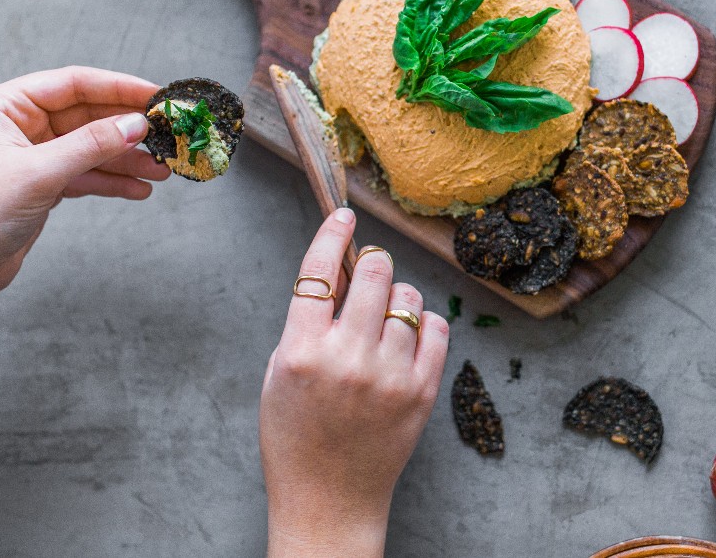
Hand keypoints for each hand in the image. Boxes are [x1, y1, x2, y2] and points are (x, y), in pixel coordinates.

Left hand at [0, 66, 167, 302]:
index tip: (157, 96)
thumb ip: (90, 145)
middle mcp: (21, 125)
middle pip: (89, 115)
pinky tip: (138, 189)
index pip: (73, 84)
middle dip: (128, 129)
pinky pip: (89, 174)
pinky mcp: (45, 184)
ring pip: (93, 147)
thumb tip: (137, 124)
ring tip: (161, 170)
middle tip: (167, 136)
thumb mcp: (38, 173)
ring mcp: (35, 155)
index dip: (118, 87)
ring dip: (128, 159)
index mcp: (7, 106)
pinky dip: (114, 181)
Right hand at [260, 208, 448, 557]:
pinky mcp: (422, 392)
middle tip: (370, 273)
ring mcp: (389, 377)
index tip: (344, 217)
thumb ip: (306, 325)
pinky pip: (436, 329)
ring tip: (384, 320)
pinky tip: (408, 338)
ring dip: (398, 298)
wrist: (328, 497)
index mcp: (302, 353)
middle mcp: (348, 360)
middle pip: (377, 275)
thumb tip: (341, 273)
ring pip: (409, 299)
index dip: (333, 235)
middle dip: (374, 263)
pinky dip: (423, 324)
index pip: (319, 273)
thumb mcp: (279, 374)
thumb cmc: (296, 435)